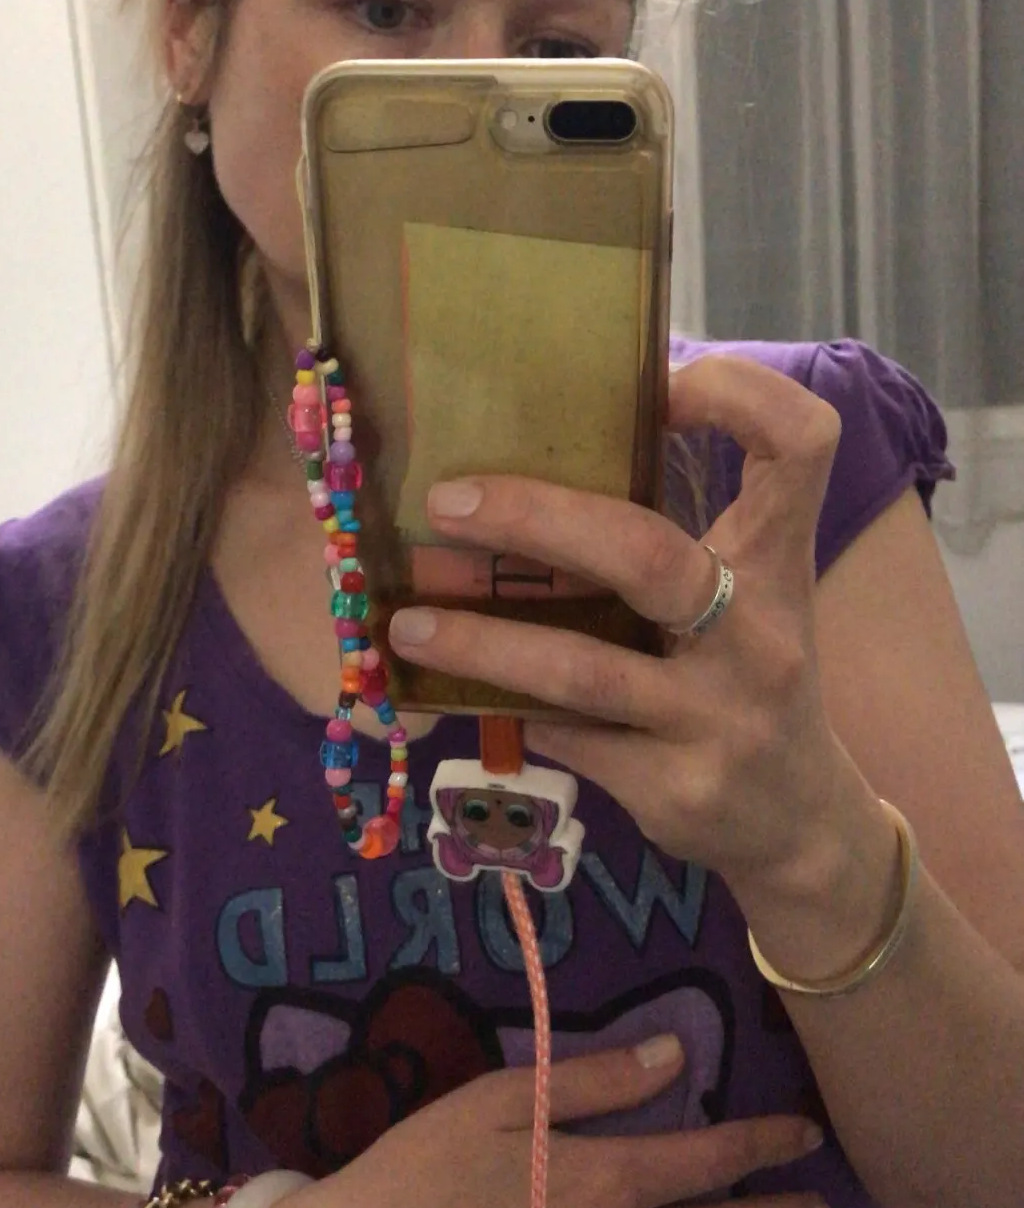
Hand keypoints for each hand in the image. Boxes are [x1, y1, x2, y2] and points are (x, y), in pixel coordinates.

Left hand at [388, 355, 880, 906]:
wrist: (801, 824)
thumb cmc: (750, 680)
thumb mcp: (747, 599)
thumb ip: (674, 534)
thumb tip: (539, 454)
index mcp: (780, 562)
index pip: (801, 445)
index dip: (740, 393)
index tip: (658, 383)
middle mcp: (759, 634)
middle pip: (644, 554)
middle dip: (534, 519)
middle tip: (446, 503)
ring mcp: (720, 719)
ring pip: (581, 668)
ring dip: (480, 643)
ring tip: (406, 626)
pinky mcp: (677, 789)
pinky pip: (567, 738)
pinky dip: (509, 712)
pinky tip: (461, 698)